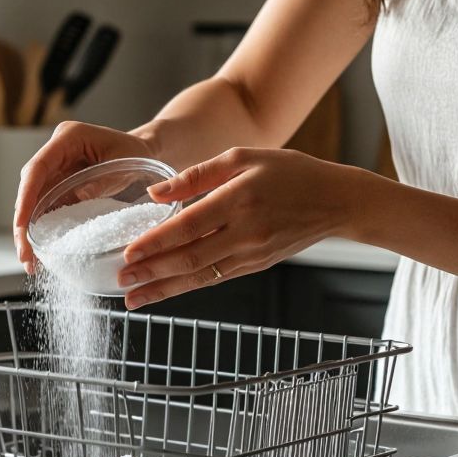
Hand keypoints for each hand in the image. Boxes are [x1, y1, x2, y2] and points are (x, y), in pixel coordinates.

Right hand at [14, 121, 158, 273]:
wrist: (142, 151)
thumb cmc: (136, 152)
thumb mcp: (124, 163)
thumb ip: (101, 180)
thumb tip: (76, 197)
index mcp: (67, 137)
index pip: (37, 168)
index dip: (26, 197)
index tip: (22, 225)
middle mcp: (55, 152)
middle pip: (28, 188)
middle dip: (22, 223)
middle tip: (25, 254)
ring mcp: (55, 170)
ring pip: (32, 201)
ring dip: (28, 231)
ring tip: (30, 261)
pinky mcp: (59, 185)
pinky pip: (45, 208)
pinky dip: (42, 229)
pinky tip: (40, 252)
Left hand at [118, 148, 368, 308]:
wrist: (337, 201)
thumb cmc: (290, 172)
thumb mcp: (243, 157)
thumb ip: (197, 174)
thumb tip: (155, 193)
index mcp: (239, 199)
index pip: (188, 226)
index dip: (156, 243)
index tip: (128, 254)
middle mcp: (245, 232)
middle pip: (190, 258)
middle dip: (152, 273)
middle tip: (121, 283)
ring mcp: (252, 254)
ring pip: (201, 276)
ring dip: (164, 289)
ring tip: (134, 299)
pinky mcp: (256, 265)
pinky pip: (215, 278)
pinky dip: (187, 286)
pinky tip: (166, 290)